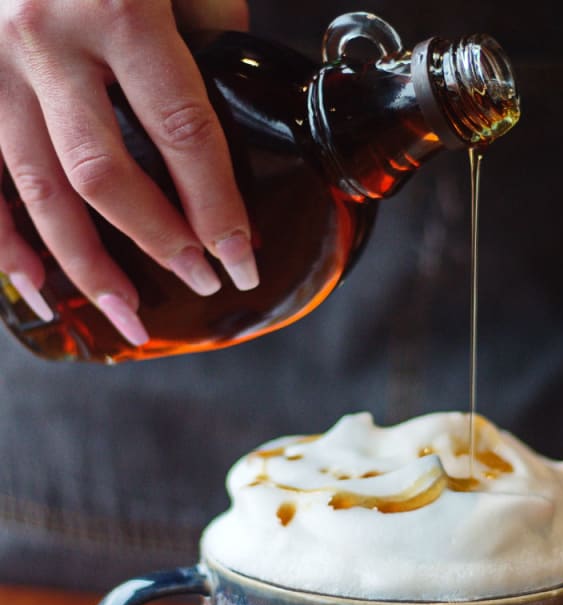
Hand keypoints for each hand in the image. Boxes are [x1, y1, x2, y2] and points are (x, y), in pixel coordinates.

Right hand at [0, 0, 255, 345]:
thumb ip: (208, 36)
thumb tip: (233, 119)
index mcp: (117, 6)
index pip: (182, 134)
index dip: (216, 208)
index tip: (241, 259)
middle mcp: (44, 38)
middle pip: (104, 174)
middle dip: (159, 243)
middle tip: (201, 283)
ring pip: (35, 188)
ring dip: (84, 264)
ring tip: (127, 317)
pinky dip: (2, 240)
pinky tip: (35, 286)